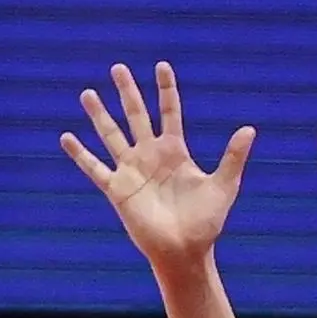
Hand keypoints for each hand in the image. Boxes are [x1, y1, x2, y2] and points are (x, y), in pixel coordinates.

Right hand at [59, 62, 254, 265]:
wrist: (185, 251)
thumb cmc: (206, 221)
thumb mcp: (224, 185)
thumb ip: (233, 156)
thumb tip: (249, 128)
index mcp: (176, 152)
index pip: (170, 112)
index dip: (166, 90)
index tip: (162, 66)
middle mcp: (151, 156)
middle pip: (136, 116)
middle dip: (128, 92)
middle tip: (118, 67)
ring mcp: (132, 171)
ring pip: (112, 135)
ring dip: (100, 115)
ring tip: (88, 93)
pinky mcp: (118, 190)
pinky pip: (95, 168)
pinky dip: (81, 154)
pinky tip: (67, 137)